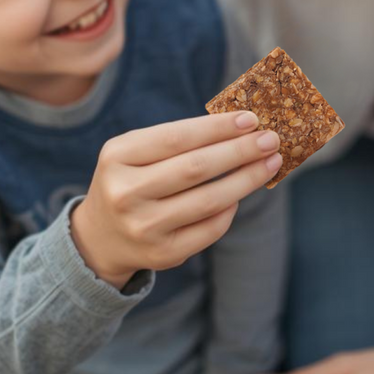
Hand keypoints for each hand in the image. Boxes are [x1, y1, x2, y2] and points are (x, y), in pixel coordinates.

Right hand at [71, 111, 281, 288]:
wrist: (102, 236)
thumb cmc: (132, 179)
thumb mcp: (136, 151)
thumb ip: (180, 138)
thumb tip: (242, 126)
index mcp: (117, 156)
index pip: (176, 137)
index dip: (217, 128)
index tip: (251, 119)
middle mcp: (126, 193)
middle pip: (196, 168)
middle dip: (240, 151)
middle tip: (271, 139)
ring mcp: (143, 227)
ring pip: (209, 200)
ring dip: (247, 179)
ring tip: (270, 163)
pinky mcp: (162, 254)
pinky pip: (210, 228)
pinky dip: (231, 208)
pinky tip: (241, 193)